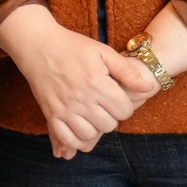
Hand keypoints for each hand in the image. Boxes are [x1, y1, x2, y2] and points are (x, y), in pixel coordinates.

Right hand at [0, 4, 157, 157]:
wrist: (38, 46)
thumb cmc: (73, 47)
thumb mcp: (103, 52)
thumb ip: (127, 71)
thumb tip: (148, 87)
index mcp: (97, 83)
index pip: (124, 111)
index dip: (124, 106)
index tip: (116, 98)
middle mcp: (81, 99)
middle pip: (108, 125)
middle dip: (110, 117)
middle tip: (104, 106)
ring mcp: (64, 108)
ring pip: (89, 135)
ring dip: (94, 128)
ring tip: (91, 116)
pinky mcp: (51, 113)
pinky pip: (67, 138)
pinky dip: (75, 140)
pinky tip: (79, 130)